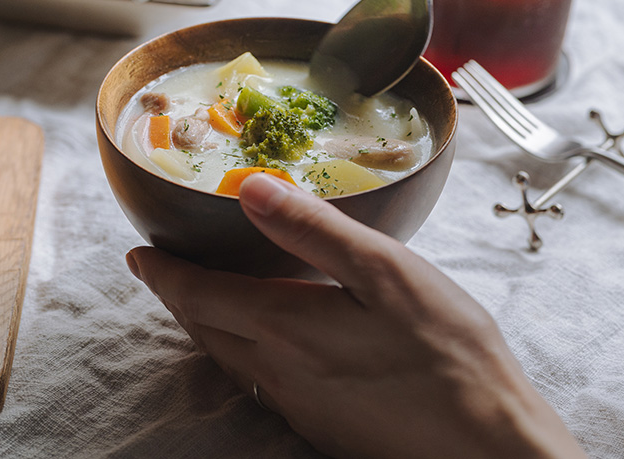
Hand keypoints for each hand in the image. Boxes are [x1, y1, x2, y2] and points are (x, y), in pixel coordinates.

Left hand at [127, 174, 584, 458]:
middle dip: (178, 298)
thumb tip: (249, 189)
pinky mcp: (321, 424)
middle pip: (204, 331)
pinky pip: (260, 382)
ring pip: (229, 360)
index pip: (197, 296)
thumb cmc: (446, 351)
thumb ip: (312, 229)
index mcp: (285, 327)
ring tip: (205, 299)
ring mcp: (298, 405)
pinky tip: (267, 342)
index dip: (162, 274)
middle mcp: (277, 372)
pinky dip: (242, 351)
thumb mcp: (384, 271)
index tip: (138, 255)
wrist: (486, 443)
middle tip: (163, 272)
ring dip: (207, 325)